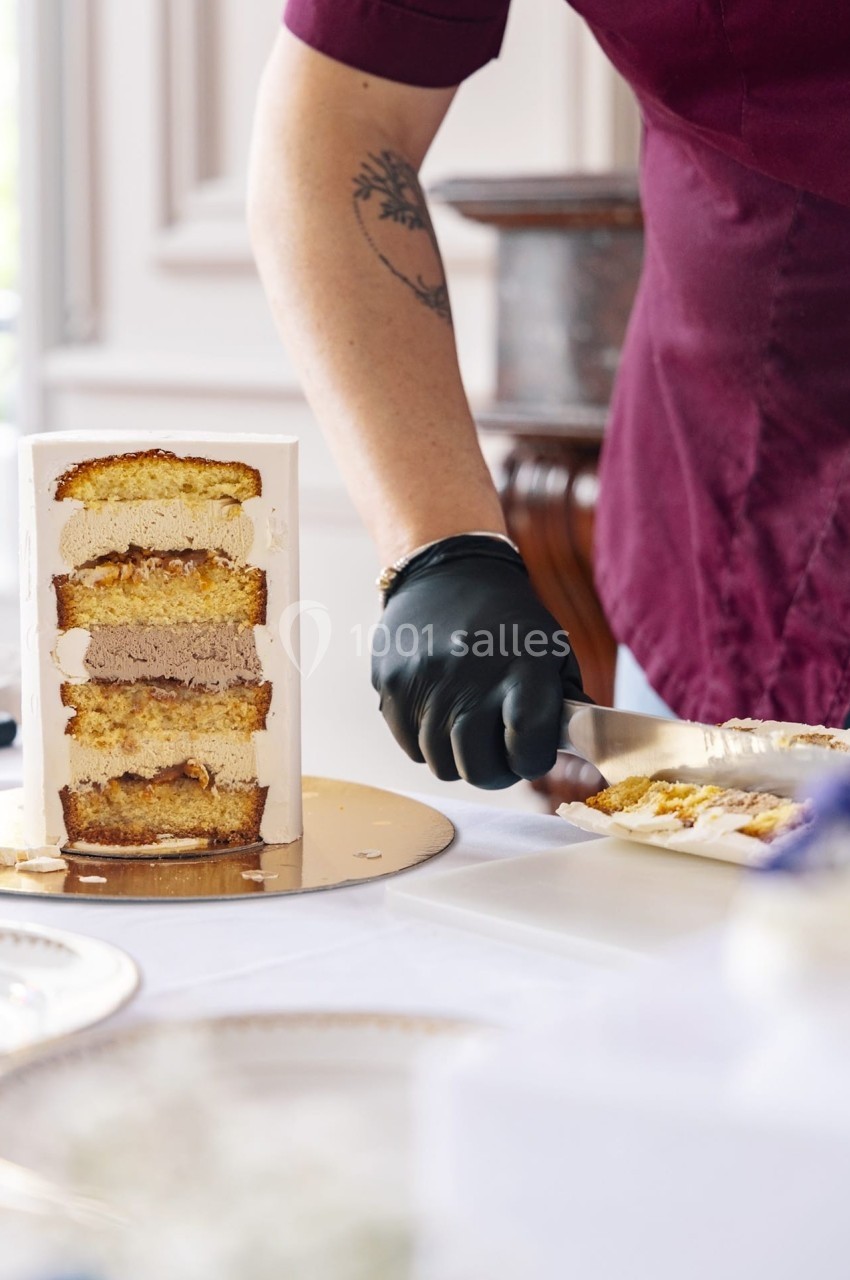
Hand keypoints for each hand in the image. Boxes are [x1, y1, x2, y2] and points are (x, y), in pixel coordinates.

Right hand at [372, 536, 590, 788]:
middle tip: (499, 752)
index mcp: (522, 668)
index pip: (527, 748)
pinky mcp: (391, 684)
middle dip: (494, 770)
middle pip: (477, 769)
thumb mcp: (551, 651)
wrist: (449, 573)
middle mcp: (470, 678)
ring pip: (440, 763)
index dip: (531, 760)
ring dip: (458, 754)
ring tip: (468, 723)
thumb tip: (584, 752)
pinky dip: (426, 740)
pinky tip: (439, 710)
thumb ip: (567, 705)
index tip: (531, 753)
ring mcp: (424, 683)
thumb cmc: (510, 622)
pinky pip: (409, 745)